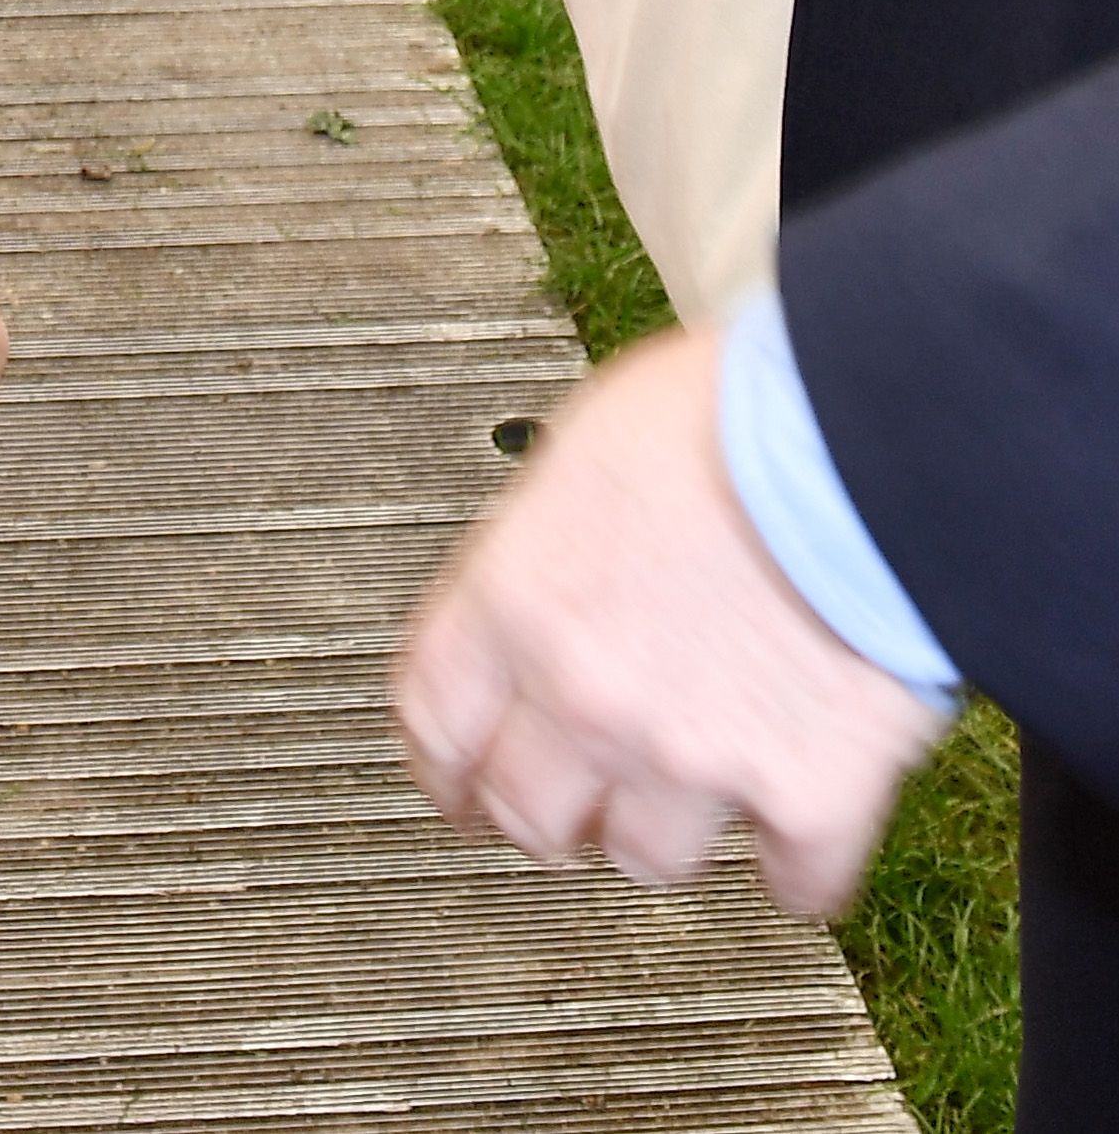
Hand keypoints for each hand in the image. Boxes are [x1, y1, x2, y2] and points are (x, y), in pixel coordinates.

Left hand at [392, 327, 948, 918]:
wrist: (859, 440)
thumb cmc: (732, 412)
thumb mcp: (587, 445)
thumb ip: (547, 540)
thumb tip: (550, 571)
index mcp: (520, 600)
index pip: (435, 721)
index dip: (443, 761)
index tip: (457, 779)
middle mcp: (590, 694)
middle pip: (526, 814)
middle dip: (543, 813)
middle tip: (567, 805)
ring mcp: (693, 757)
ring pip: (646, 859)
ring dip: (662, 833)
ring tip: (687, 792)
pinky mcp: (805, 796)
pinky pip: (791, 881)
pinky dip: (795, 866)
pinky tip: (792, 832)